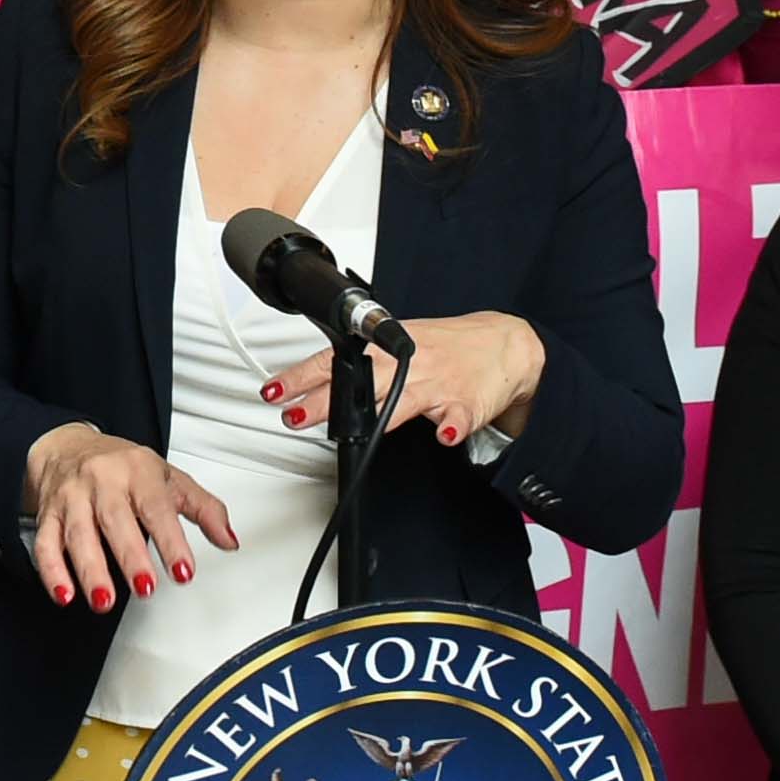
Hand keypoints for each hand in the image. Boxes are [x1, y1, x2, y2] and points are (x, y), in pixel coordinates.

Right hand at [22, 423, 238, 610]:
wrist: (67, 445)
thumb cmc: (122, 466)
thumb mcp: (169, 478)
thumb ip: (204, 509)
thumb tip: (228, 540)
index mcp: (138, 471)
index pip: (157, 506)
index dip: (171, 540)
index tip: (183, 571)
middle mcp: (103, 481)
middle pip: (115, 520)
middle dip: (130, 557)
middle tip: (145, 589)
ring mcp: (72, 498)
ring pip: (78, 534)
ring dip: (90, 571)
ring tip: (104, 601)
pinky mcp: (48, 515)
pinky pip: (45, 544)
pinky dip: (52, 572)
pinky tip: (64, 594)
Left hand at [260, 313, 547, 449]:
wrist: (505, 344)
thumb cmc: (448, 347)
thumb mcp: (400, 344)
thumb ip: (362, 365)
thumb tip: (316, 384)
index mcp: (388, 348)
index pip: (335, 360)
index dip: (301, 376)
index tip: (275, 391)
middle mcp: (408, 364)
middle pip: (359, 383)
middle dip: (322, 401)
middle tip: (293, 416)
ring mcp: (438, 384)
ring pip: (402, 401)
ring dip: (376, 416)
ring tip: (351, 430)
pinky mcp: (466, 404)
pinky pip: (458, 419)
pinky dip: (452, 428)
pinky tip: (445, 436)